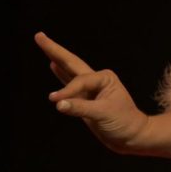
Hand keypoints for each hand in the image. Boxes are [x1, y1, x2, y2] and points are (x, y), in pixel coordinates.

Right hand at [35, 31, 149, 153]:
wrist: (131, 136)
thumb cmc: (123, 123)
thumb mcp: (103, 114)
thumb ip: (80, 108)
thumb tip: (57, 103)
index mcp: (105, 78)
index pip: (79, 81)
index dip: (67, 91)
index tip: (55, 101)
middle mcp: (97, 79)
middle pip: (71, 62)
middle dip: (54, 50)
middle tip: (38, 35)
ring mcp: (90, 89)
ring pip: (69, 70)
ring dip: (56, 58)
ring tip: (44, 44)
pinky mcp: (85, 99)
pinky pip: (69, 84)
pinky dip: (61, 75)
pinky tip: (53, 65)